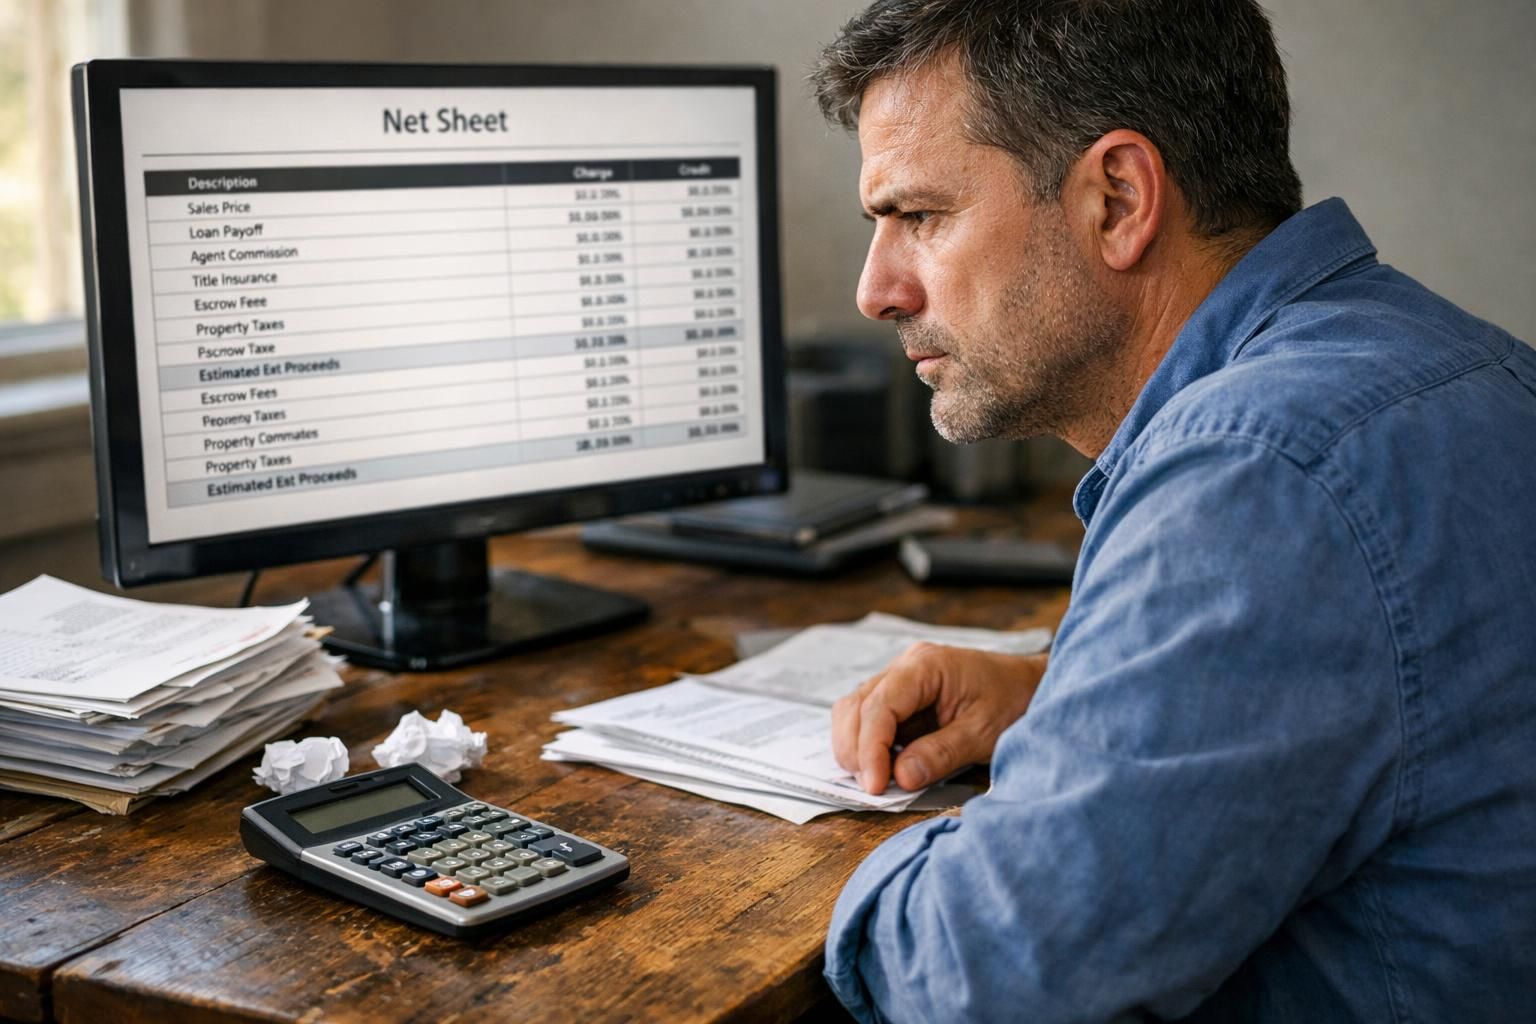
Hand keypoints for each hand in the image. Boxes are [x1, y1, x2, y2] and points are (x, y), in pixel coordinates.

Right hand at [831, 643, 1047, 794]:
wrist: (1031, 687)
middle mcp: (905, 667)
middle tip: (873, 789)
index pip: (879, 706)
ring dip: (856, 749)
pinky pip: (868, 719)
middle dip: (856, 750)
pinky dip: (867, 745)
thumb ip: (941, 754)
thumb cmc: (1014, 701)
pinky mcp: (901, 698)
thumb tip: (901, 778)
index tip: (876, 786)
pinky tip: (882, 767)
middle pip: (856, 707)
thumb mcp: (983, 733)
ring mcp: (899, 680)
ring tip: (875, 780)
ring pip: (854, 712)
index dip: (871, 748)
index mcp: (925, 666)